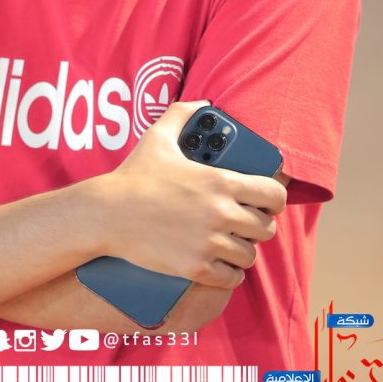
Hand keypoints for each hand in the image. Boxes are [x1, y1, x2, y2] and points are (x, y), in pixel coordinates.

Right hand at [98, 100, 286, 288]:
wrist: (108, 214)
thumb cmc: (134, 175)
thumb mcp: (158, 137)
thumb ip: (183, 114)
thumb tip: (203, 103)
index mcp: (221, 182)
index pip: (274, 195)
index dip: (274, 199)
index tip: (267, 201)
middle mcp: (221, 213)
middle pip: (266, 228)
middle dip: (258, 226)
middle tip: (245, 223)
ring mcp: (209, 242)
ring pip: (249, 255)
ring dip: (243, 250)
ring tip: (233, 244)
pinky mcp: (195, 266)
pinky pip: (231, 278)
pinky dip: (229, 273)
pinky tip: (223, 267)